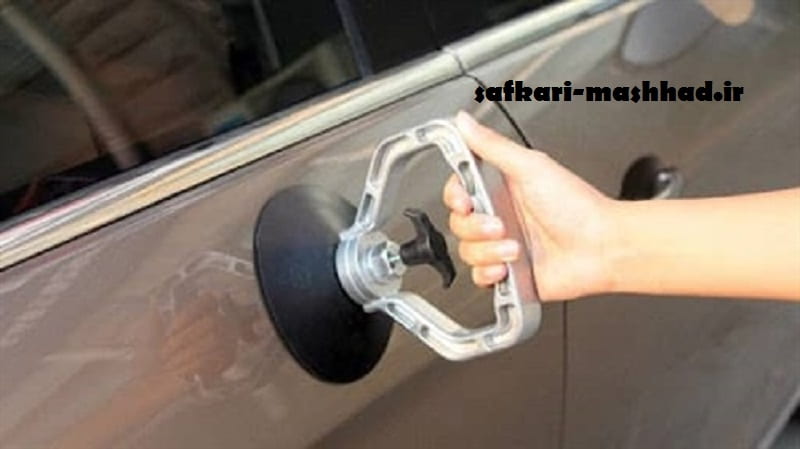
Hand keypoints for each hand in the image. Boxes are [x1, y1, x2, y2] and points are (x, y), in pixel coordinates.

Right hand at [444, 112, 623, 300]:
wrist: (601, 249)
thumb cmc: (579, 209)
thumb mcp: (531, 167)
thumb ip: (492, 145)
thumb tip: (464, 122)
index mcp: (502, 188)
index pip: (459, 190)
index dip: (455, 197)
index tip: (466, 200)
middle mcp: (500, 216)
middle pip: (459, 223)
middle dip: (476, 227)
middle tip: (500, 225)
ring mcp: (502, 245)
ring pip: (468, 251)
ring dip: (488, 251)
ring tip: (515, 248)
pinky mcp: (508, 273)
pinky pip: (479, 277)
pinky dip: (490, 273)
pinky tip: (509, 267)